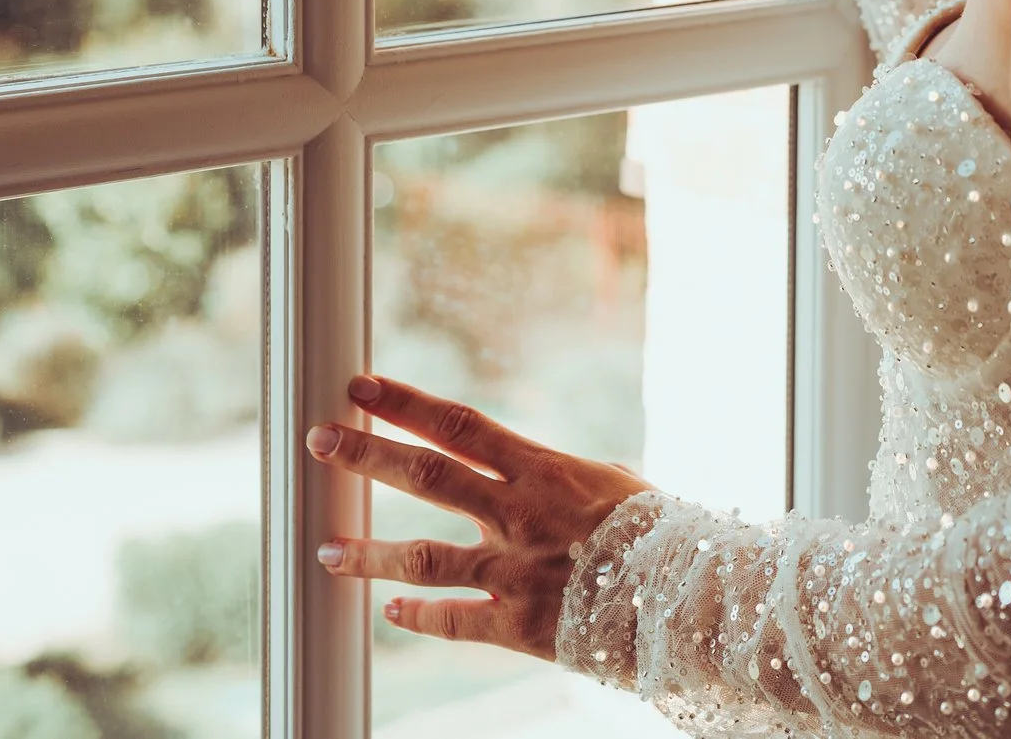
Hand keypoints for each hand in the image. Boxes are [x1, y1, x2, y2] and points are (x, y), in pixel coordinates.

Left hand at [306, 373, 651, 656]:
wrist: (688, 597)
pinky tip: (390, 611)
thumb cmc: (656, 533)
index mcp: (542, 470)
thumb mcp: (605, 484)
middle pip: (427, 476)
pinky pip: (453, 620)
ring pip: (422, 556)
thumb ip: (550, 478)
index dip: (405, 404)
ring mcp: (515, 570)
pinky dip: (416, 615)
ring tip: (326, 551)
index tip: (361, 387)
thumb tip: (517, 467)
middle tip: (321, 440)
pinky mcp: (519, 624)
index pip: (459, 425)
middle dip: (367, 455)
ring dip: (368, 554)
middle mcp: (519, 514)